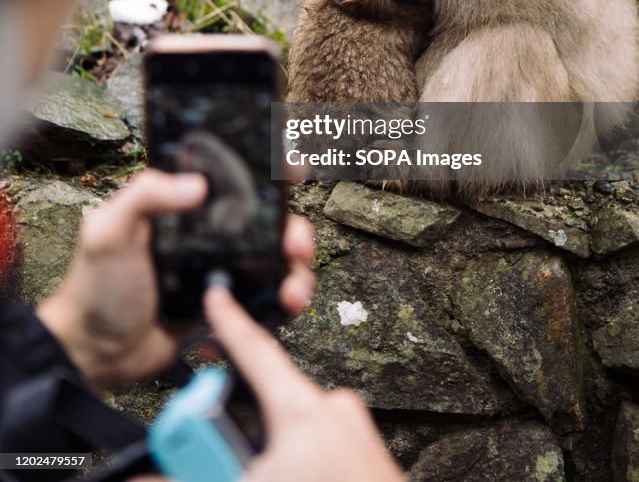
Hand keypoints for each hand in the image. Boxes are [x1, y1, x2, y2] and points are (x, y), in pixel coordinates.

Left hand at [37, 169, 313, 392]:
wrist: (96, 356)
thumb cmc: (97, 289)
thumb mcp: (110, 232)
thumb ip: (144, 195)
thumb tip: (198, 185)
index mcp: (184, 207)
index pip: (235, 177)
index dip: (270, 172)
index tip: (293, 171)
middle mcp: (210, 234)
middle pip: (269, 222)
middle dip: (294, 229)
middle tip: (296, 245)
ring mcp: (222, 271)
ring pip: (277, 262)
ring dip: (296, 272)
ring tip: (292, 291)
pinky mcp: (229, 308)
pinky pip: (267, 301)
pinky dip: (280, 306)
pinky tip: (277, 311)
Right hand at [201, 284, 404, 481]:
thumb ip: (197, 473)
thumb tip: (146, 479)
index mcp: (303, 410)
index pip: (254, 350)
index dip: (229, 321)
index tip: (218, 294)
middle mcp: (334, 412)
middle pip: (267, 404)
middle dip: (238, 434)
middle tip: (222, 463)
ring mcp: (358, 435)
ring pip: (292, 434)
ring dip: (269, 458)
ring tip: (265, 474)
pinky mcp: (373, 459)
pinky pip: (321, 453)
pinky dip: (300, 467)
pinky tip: (295, 480)